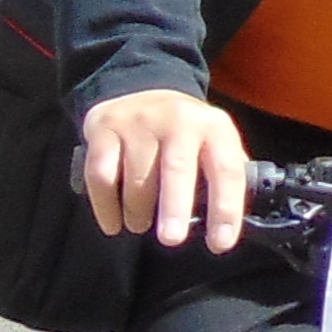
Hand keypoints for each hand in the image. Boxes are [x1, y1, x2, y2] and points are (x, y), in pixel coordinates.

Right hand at [80, 90, 249, 250]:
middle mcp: (179, 119)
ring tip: (140, 224)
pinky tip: (113, 223)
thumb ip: (225, 174)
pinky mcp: (105, 128)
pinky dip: (105, 205)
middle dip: (175, 206)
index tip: (220, 243)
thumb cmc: (183, 132)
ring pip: (137, 177)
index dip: (226, 208)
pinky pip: (101, 174)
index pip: (227, 170)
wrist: (140, 89)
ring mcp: (139, 121)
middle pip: (177, 168)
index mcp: (214, 127)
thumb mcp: (213, 141)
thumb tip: (230, 222)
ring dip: (138, 211)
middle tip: (172, 239)